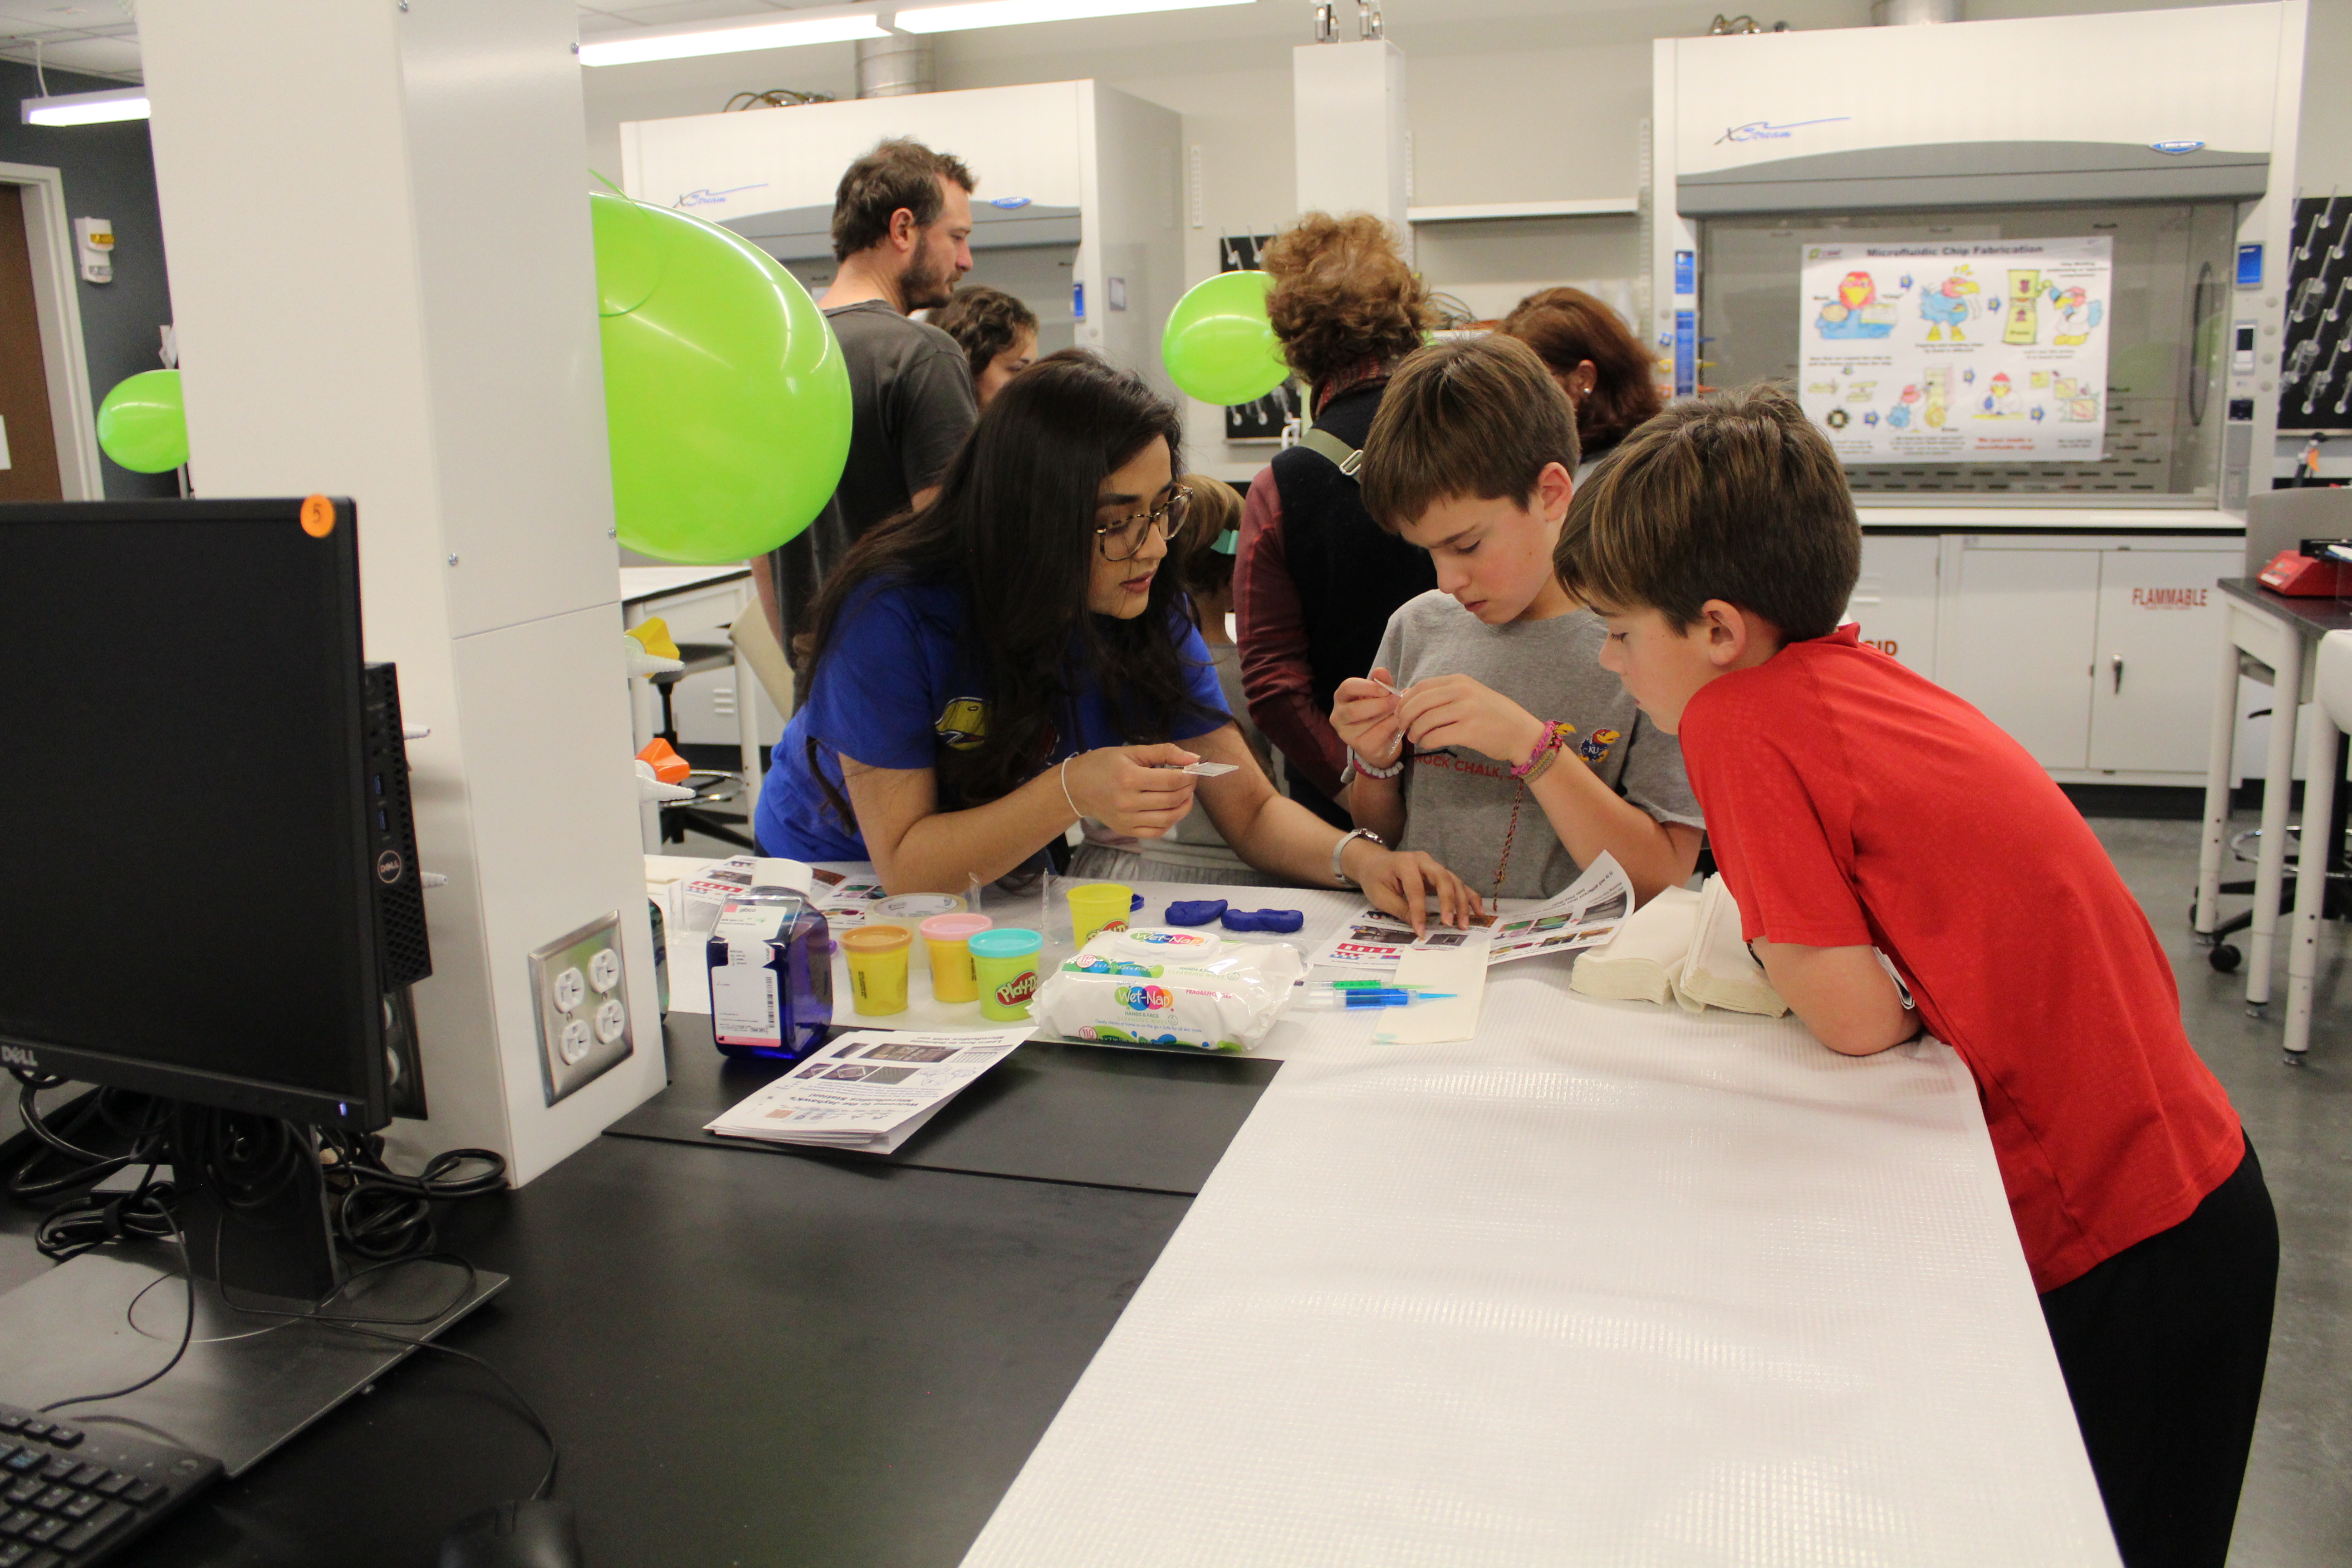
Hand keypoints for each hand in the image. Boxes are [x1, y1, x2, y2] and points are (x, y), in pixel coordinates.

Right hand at [1061, 743, 1198, 838]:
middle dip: (1188, 789)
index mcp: (1130, 778)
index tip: (1191, 769)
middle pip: (1172, 799)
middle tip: (1189, 780)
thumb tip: (1193, 758)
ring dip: (1184, 806)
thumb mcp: (1131, 751)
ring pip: (1169, 818)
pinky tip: (1171, 809)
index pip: (1172, 781)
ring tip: (1184, 795)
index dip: (1189, 775)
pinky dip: (1170, 822)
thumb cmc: (1102, 764)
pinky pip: (1157, 832)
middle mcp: (1129, 803)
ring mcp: (1127, 820)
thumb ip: (1164, 752)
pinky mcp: (1126, 831)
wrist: (1075, 788)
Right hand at [1331, 667, 1404, 769]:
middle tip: (1397, 700)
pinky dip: (1392, 725)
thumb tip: (1380, 671)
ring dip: (1387, 714)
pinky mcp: (1359, 746)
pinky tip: (1400, 722)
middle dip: (1379, 704)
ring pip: (1366, 723)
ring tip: (1400, 710)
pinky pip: (1378, 733)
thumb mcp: (1381, 695)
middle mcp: (1338, 716)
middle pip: (1353, 710)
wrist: (1383, 741)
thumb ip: (1381, 683)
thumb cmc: (1378, 713)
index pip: (1347, 687)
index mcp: (1341, 697)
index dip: (1367, 687)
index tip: (1386, 689)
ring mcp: (1346, 734)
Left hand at [1344, 842, 1485, 937]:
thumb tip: (1420, 928)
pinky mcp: (1440, 873)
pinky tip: (1479, 911)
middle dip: (1449, 902)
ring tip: (1465, 923)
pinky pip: (1458, 884)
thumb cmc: (1375, 878)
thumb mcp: (1380, 896)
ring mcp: (1434, 865)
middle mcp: (1424, 861)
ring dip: (1462, 903)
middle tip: (1451, 924)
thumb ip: (1400, 909)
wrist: (1374, 862)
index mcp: (1405, 863)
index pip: (1416, 889)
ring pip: (1454, 882)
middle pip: (1443, 879)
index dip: (1419, 912)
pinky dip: (1469, 897)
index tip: (1421, 932)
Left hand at [1398, 674, 1546, 765]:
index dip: (1405, 700)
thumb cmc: (1494, 715)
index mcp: (1460, 681)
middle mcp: (1462, 692)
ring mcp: (1466, 711)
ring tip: (1416, 737)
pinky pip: (1436, 737)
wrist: (1522, 733)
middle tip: (1403, 727)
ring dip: (1415, 732)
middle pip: (1419, 703)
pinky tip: (1429, 743)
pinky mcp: (1469, 732)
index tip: (1400, 712)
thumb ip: (1443, 694)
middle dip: (1405, 716)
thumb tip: (1408, 695)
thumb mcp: (1470, 694)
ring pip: (1425, 721)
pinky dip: (1427, 742)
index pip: (1421, 687)